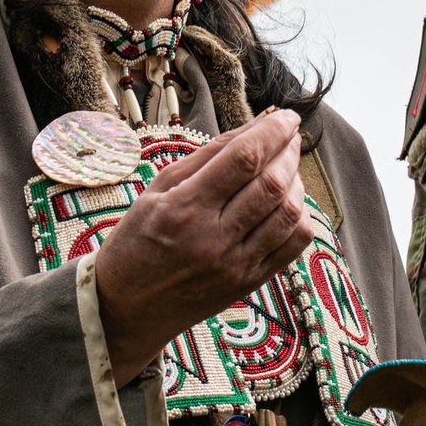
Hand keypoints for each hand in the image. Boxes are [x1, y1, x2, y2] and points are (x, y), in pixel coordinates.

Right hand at [95, 109, 311, 386]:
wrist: (126, 309)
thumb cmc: (135, 242)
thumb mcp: (156, 191)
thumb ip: (204, 158)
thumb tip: (250, 129)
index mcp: (183, 209)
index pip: (243, 159)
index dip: (272, 131)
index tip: (284, 116)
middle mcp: (213, 239)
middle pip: (272, 183)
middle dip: (288, 150)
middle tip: (288, 135)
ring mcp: (235, 265)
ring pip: (290, 213)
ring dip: (297, 181)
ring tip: (287, 167)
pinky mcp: (248, 284)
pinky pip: (293, 245)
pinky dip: (300, 217)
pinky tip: (287, 203)